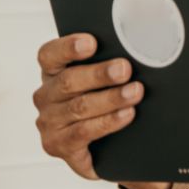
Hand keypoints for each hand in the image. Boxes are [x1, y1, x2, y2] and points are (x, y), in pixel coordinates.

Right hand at [33, 33, 169, 188]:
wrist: (110, 145)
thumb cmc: (108, 101)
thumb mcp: (106, 78)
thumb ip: (113, 61)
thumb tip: (141, 44)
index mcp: (54, 72)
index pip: (50, 55)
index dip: (68, 47)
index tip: (92, 42)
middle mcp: (46, 96)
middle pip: (68, 81)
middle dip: (100, 74)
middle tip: (125, 69)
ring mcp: (49, 122)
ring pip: (79, 107)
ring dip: (111, 98)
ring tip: (136, 91)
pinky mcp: (58, 145)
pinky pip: (82, 133)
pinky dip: (107, 122)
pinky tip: (127, 114)